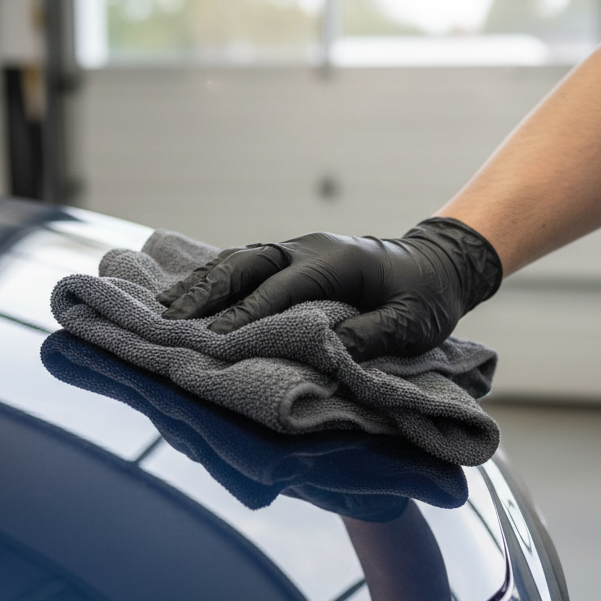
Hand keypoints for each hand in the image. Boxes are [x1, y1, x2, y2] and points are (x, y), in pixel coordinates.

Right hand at [157, 217, 501, 360]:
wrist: (437, 264)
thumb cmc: (426, 296)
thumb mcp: (412, 322)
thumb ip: (372, 335)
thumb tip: (327, 352)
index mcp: (336, 261)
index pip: (281, 289)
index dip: (247, 315)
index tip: (215, 339)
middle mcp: (308, 249)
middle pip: (246, 265)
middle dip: (207, 294)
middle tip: (171, 321)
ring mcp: (297, 250)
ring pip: (239, 261)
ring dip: (201, 285)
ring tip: (163, 308)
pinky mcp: (293, 260)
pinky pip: (246, 265)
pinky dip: (214, 279)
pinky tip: (186, 294)